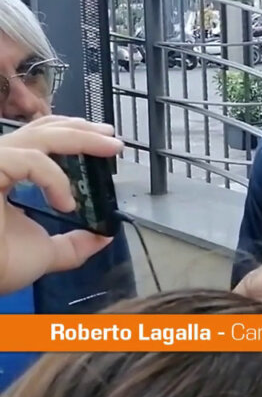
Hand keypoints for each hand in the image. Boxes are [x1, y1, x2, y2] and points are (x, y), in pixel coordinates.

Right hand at [0, 116, 123, 294]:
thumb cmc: (1, 266)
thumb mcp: (47, 252)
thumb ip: (74, 243)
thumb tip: (102, 238)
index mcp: (7, 177)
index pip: (38, 141)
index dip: (72, 135)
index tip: (105, 142)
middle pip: (41, 130)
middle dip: (83, 130)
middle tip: (115, 140)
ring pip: (38, 136)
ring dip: (80, 139)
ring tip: (110, 149)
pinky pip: (30, 160)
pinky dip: (55, 179)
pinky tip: (66, 204)